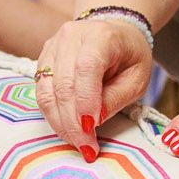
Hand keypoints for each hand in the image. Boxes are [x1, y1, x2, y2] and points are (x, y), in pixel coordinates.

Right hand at [34, 15, 154, 155]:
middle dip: (73, 122)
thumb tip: (94, 121)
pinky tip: (67, 128)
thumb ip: (116, 98)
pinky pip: (41, 91)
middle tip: (86, 147)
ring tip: (76, 142)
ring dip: (60, 122)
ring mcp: (53, 46)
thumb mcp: (137, 78)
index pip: (86, 68)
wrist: (114, 31)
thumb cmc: (130, 56)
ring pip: (47, 90)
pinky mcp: (43, 58)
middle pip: (63, 83)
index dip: (86, 102)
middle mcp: (71, 36)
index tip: (92, 130)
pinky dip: (53, 114)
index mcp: (100, 35)